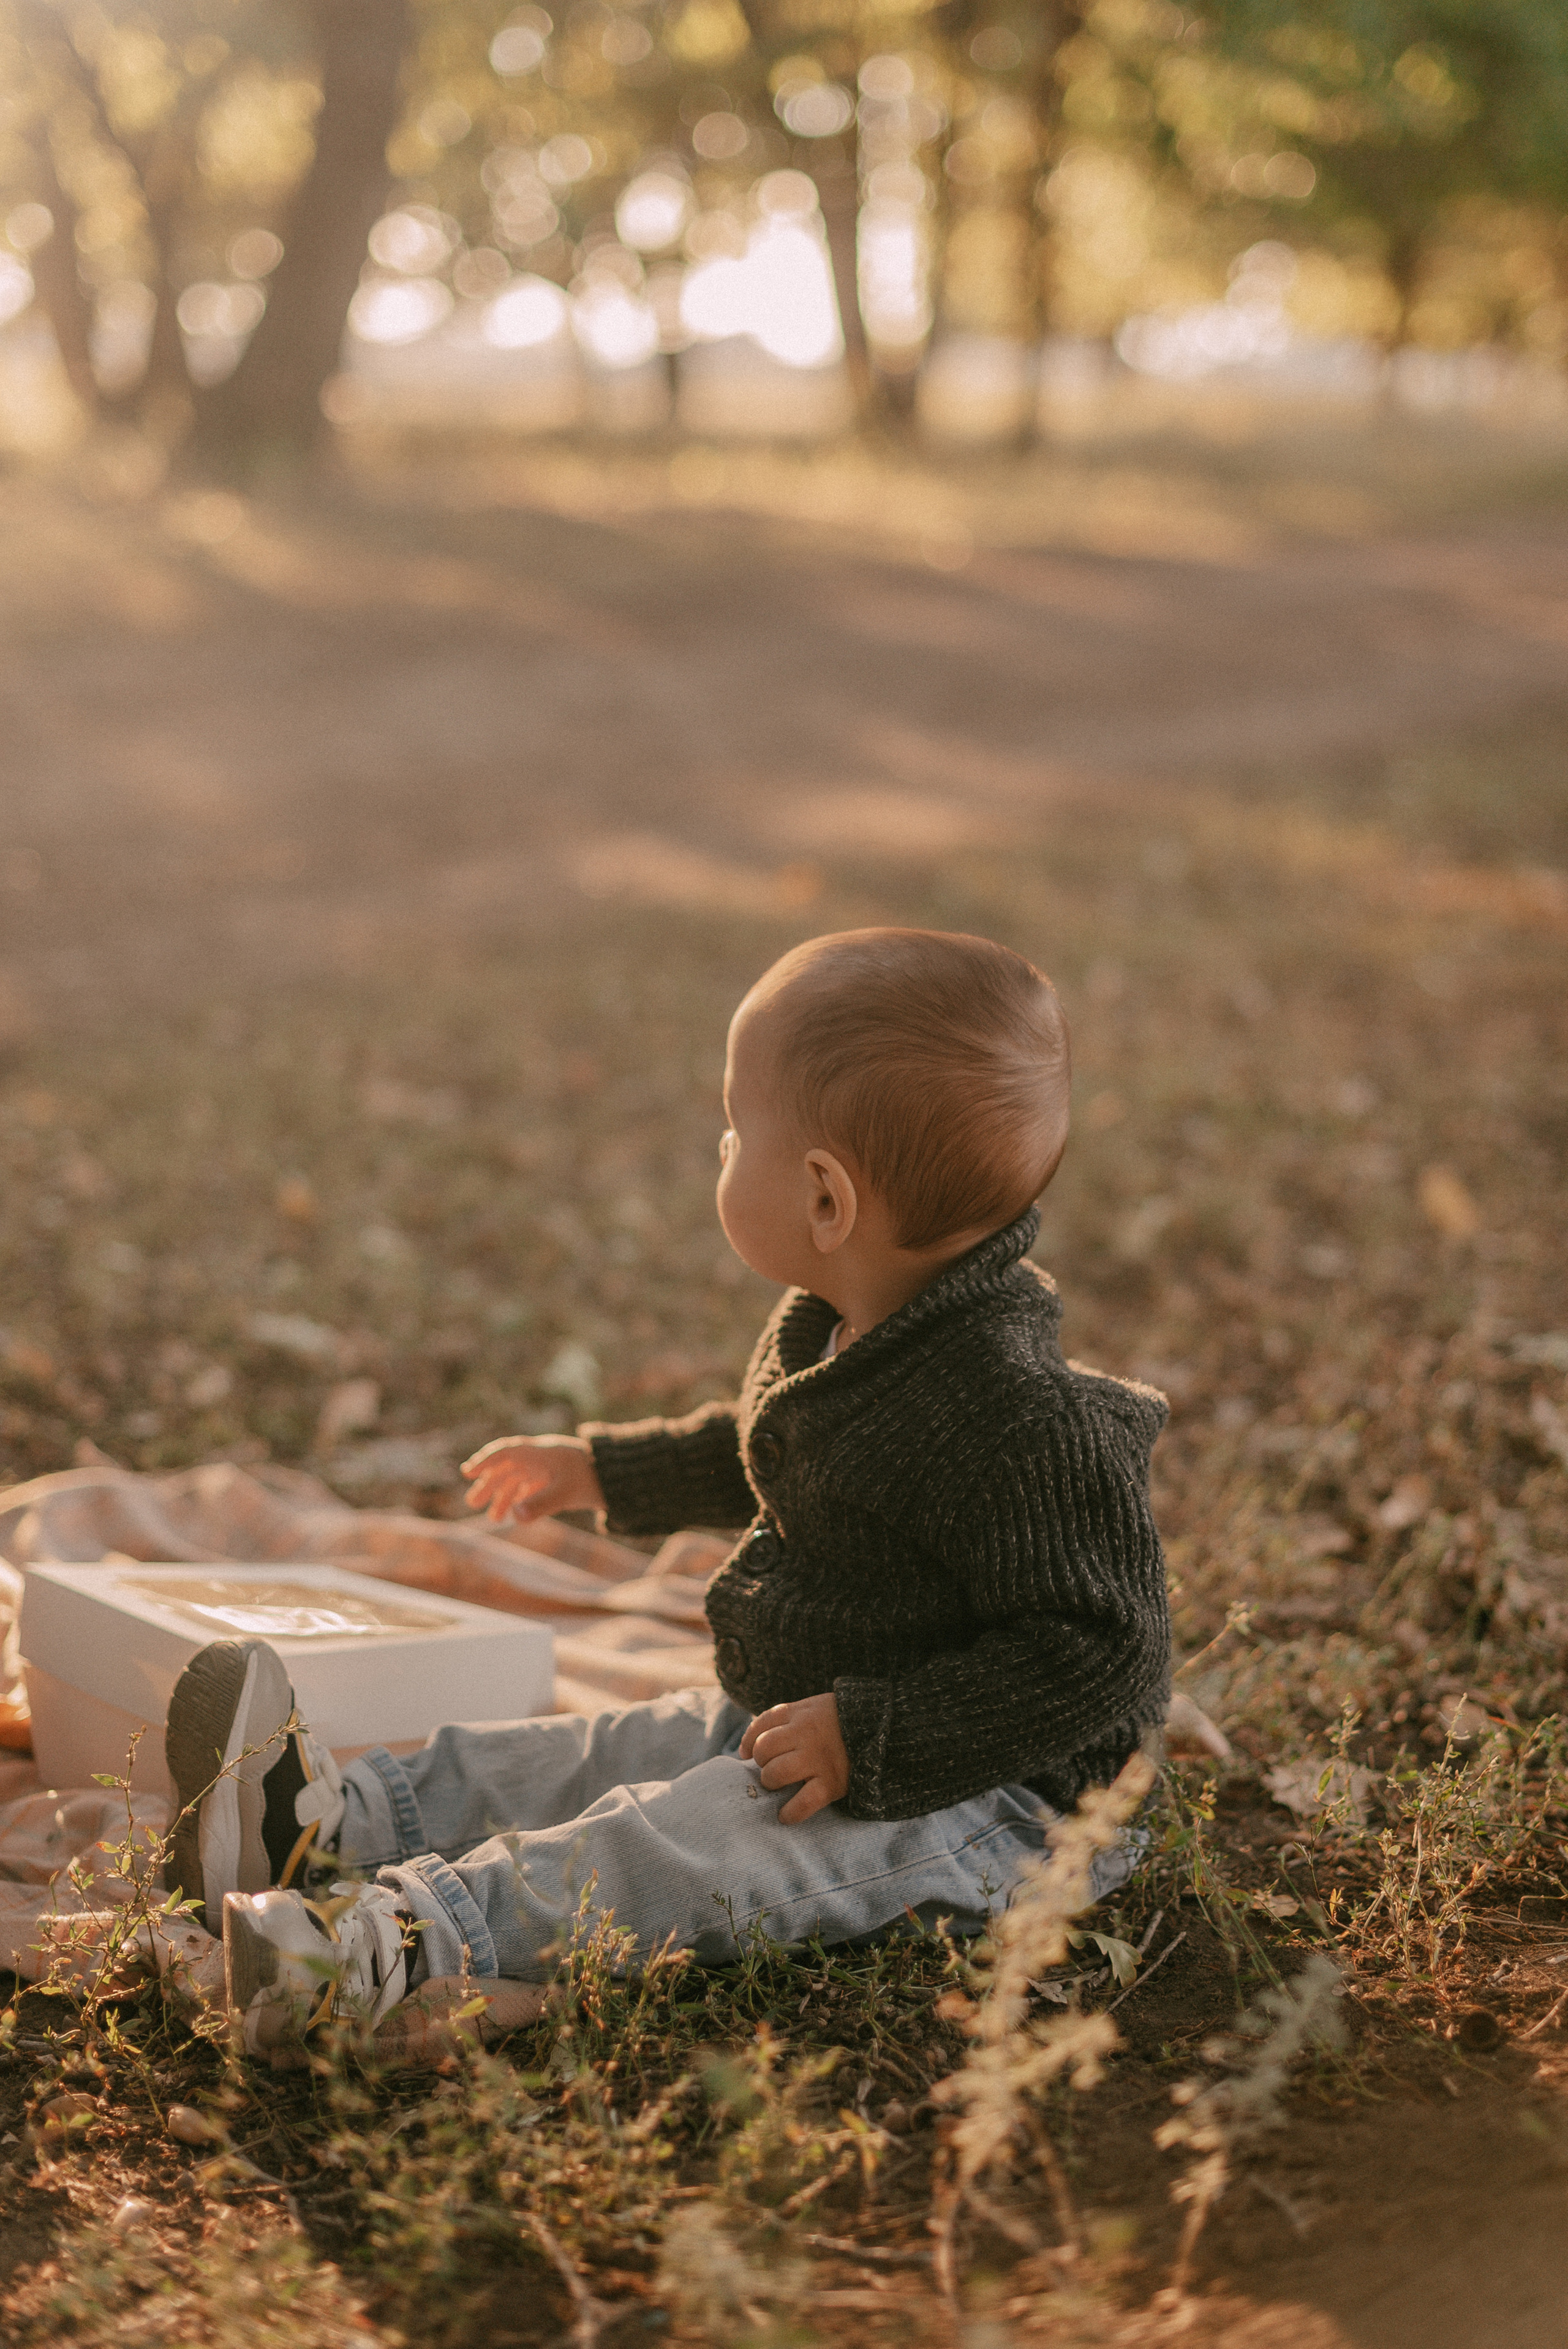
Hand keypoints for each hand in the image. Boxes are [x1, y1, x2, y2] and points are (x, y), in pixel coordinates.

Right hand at [460, 1435, 604, 1524]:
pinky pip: (531, 1487)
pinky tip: (514, 1516)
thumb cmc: (592, 1479)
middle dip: (489, 1484)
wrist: (620, 1477)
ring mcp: (549, 1469)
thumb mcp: (565, 1492)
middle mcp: (541, 1458)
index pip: (506, 1451)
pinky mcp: (556, 1480)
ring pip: (518, 1479)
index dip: (485, 1460)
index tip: (467, 1472)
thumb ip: (540, 1505)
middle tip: (473, 1503)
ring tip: (492, 1519)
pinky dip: (521, 1500)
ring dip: (503, 1496)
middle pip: (508, 1468)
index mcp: (541, 1453)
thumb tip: (515, 1518)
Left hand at [739, 1693, 848, 1825]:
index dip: (749, 1740)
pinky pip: (801, 1803)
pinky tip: (785, 1815)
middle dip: (762, 1762)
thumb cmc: (842, 1721)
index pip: (763, 1724)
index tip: (745, 1753)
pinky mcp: (831, 1783)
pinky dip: (789, 1813)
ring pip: (775, 1774)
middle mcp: (806, 1734)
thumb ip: (784, 1719)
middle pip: (763, 1750)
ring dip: (772, 1783)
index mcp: (801, 1713)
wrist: (884, 1730)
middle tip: (773, 1767)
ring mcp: (819, 1759)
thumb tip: (746, 1748)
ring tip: (779, 1784)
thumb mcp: (814, 1707)